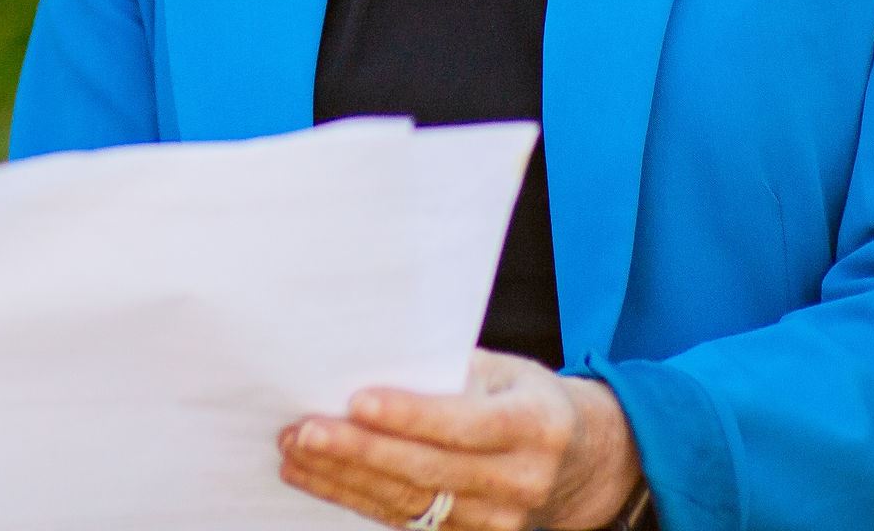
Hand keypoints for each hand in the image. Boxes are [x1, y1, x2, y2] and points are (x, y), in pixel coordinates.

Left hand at [278, 351, 642, 528]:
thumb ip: (450, 370)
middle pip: (430, 470)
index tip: (357, 401)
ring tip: (294, 451)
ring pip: (410, 501)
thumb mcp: (503, 371)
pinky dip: (354, 496)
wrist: (579, 460)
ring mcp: (501, 520)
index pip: (466, 424)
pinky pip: (405, 520)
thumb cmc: (523, 398)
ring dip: (343, 478)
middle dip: (360, 451)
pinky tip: (315, 476)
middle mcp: (523, 480)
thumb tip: (372, 358)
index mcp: (536, 425)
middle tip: (304, 430)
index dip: (411, 415)